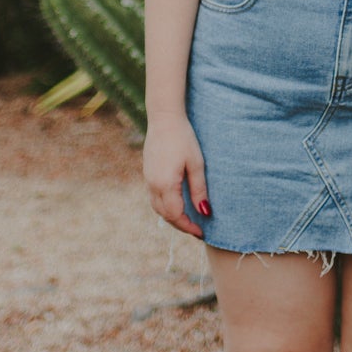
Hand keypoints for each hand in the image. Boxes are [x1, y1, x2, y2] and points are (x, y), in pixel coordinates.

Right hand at [144, 116, 210, 240]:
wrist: (164, 118)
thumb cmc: (184, 138)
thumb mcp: (196, 164)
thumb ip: (199, 190)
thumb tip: (204, 212)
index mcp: (165, 184)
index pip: (175, 215)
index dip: (188, 227)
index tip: (201, 232)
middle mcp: (153, 184)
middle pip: (164, 215)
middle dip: (180, 224)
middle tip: (196, 229)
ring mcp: (147, 179)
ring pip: (157, 207)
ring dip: (171, 216)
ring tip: (188, 219)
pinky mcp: (147, 173)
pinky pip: (154, 197)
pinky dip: (165, 206)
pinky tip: (177, 203)